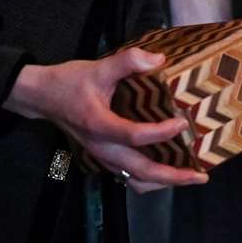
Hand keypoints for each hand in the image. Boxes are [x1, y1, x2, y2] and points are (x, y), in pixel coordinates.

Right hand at [4, 48, 205, 193]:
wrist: (41, 97)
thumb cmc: (69, 82)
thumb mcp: (98, 67)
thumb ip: (127, 61)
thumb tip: (159, 60)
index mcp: (99, 125)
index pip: (133, 136)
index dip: (159, 133)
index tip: (182, 123)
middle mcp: (102, 147)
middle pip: (140, 171)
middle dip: (172, 176)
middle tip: (200, 176)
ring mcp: (102, 156)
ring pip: (135, 180)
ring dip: (163, 182)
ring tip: (189, 177)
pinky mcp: (104, 157)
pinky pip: (129, 176)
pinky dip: (150, 178)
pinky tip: (169, 170)